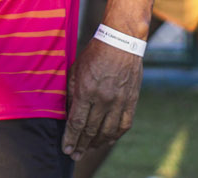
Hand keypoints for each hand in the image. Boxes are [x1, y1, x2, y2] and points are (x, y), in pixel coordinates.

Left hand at [62, 37, 143, 159]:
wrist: (120, 44)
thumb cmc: (93, 55)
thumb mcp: (75, 71)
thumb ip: (71, 93)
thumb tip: (69, 114)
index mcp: (86, 90)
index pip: (77, 122)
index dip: (71, 138)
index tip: (66, 149)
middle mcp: (103, 99)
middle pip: (91, 130)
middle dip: (81, 145)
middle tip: (74, 155)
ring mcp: (119, 102)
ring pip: (108, 131)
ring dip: (96, 144)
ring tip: (87, 150)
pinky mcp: (131, 102)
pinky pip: (123, 125)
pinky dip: (114, 136)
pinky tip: (107, 141)